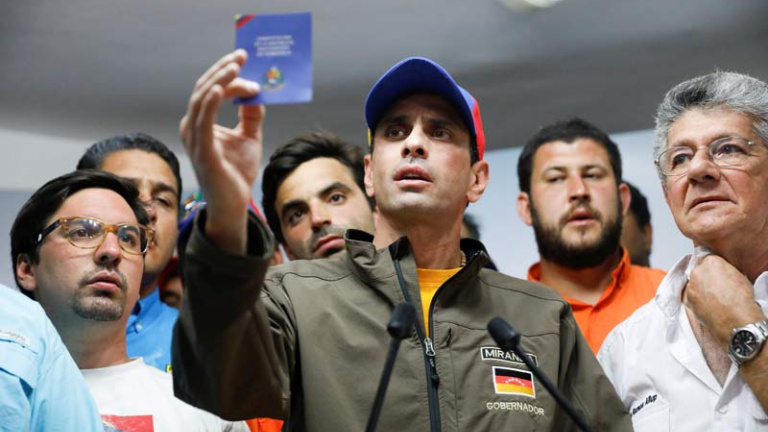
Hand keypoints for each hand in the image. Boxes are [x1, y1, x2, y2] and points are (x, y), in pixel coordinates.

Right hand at [180, 50, 263, 252]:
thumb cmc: (236, 172)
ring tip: (236, 67)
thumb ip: (251, 114)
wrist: (234, 204)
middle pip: (205, 89)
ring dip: (220, 81)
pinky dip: (211, 103)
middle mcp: (192, 127)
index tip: (244, 59)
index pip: (212, 89)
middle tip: (242, 56)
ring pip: (202, 100)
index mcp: (201, 122)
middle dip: (223, 70)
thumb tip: (257, 92)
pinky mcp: (202, 152)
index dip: (227, 72)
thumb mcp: (249, 136)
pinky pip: (203, 123)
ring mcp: (195, 139)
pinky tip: (222, 89)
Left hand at [685, 254, 763, 345]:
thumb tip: (721, 273)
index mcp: (712, 261)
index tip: (715, 274)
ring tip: (713, 298)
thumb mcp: (738, 276)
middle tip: (715, 287)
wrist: (736, 319)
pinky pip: (690, 296)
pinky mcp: (687, 298)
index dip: (712, 268)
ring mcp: (690, 285)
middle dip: (704, 277)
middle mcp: (698, 271)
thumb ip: (725, 270)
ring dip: (699, 288)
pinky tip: (707, 305)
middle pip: (698, 270)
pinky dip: (696, 299)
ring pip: (693, 283)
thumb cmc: (741, 300)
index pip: (707, 259)